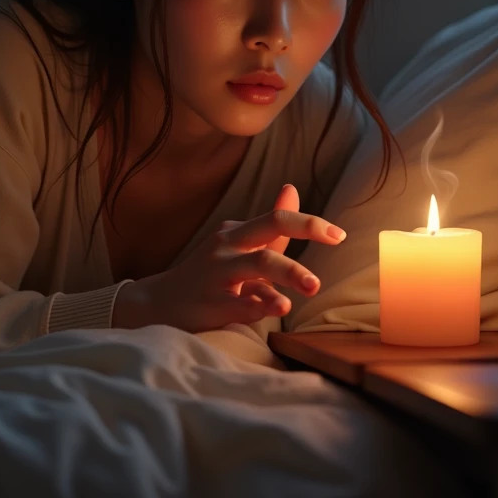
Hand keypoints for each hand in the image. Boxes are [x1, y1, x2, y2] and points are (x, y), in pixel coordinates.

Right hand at [112, 186, 345, 332]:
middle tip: (336, 238)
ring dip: (289, 272)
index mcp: (237, 233)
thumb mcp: (238, 246)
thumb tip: (292, 189)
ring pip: (258, 264)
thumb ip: (270, 225)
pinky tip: (281, 308)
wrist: (159, 303)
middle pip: (269, 227)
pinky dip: (262, 304)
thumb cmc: (209, 275)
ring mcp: (217, 274)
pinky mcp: (211, 303)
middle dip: (305, 229)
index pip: (277, 217)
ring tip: (313, 285)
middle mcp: (227, 247)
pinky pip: (241, 302)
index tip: (339, 235)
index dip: (310, 223)